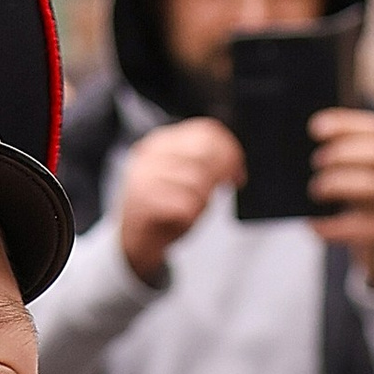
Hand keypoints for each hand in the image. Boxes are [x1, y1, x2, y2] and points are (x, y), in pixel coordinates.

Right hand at [115, 120, 244, 282]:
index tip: (237, 174)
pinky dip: (191, 216)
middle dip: (220, 175)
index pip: (206, 132)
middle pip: (204, 152)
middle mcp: (151, 154)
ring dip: (203, 200)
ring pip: (197, 180)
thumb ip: (207, 164)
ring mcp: (144, 176)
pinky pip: (185, 205)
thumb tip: (233, 163)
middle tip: (220, 192)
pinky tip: (181, 219)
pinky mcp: (142, 202)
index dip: (230, 151)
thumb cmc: (166, 209)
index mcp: (162, 141)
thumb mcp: (188, 178)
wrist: (136, 242)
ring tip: (192, 209)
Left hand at [310, 108, 373, 288]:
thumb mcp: (361, 175)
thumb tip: (303, 148)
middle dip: (344, 153)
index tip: (315, 127)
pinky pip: (367, 227)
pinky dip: (338, 227)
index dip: (347, 125)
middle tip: (315, 161)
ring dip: (340, 185)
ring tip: (315, 190)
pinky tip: (316, 227)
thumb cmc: (368, 203)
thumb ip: (345, 160)